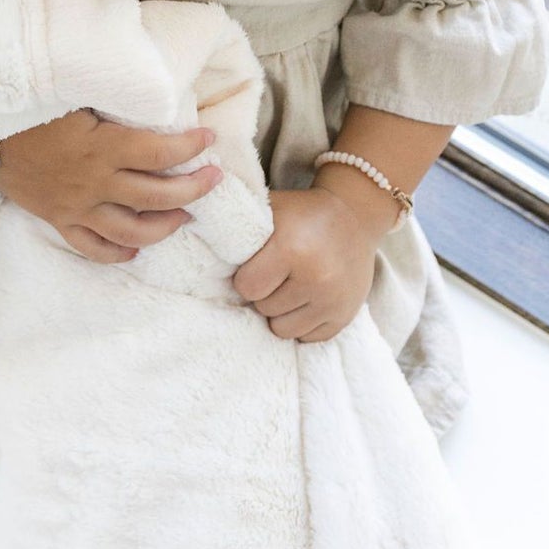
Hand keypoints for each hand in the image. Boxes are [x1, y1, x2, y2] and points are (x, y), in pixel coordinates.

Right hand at [0, 109, 223, 263]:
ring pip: (132, 230)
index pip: (160, 152)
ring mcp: (78, 208)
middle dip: (193, 190)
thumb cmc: (29, 109)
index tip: (210, 139)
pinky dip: (117, 253)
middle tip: (214, 180)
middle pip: (157, 196)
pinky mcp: (61, 221)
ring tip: (185, 216)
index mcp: (102, 148)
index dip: (191, 147)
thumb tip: (155, 94)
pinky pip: (93, 248)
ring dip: (165, 227)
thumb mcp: (74, 94)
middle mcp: (95, 183)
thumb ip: (114, 100)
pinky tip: (137, 249)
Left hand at [231, 187, 389, 341]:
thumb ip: (238, 232)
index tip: (257, 265)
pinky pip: (306, 338)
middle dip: (266, 294)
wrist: (354, 215)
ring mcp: (334, 300)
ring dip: (281, 312)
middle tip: (279, 274)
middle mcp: (316, 277)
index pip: (247, 287)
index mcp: (293, 248)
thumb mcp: (270, 211)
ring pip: (283, 330)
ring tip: (292, 288)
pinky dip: (302, 323)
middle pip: (264, 309)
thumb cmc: (302, 215)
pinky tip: (308, 299)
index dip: (247, 277)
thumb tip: (194, 239)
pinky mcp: (345, 316)